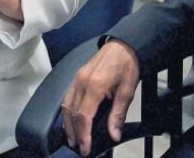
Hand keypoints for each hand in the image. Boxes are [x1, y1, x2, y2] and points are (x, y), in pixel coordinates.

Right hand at [61, 39, 140, 155]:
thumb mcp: (127, 91)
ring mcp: (77, 78)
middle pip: (72, 112)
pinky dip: (66, 112)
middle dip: (75, 133)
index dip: (84, 134)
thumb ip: (118, 114)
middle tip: (79, 148)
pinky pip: (67, 97)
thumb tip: (114, 135)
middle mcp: (82, 82)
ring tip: (72, 138)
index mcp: (95, 85)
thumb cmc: (127, 66)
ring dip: (67, 124)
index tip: (86, 148)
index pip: (84, 116)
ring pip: (66, 105)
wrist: (123, 46)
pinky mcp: (77, 77)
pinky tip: (70, 121)